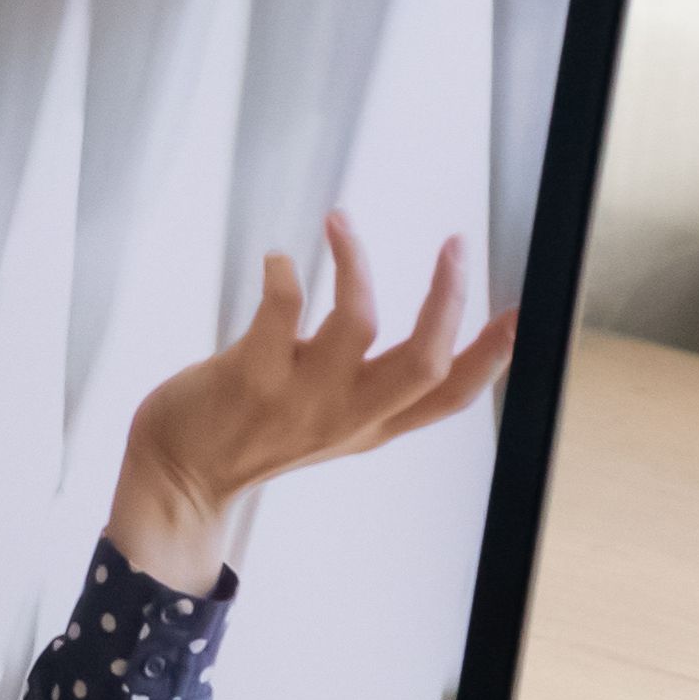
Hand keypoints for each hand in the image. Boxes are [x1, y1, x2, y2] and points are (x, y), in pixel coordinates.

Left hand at [107, 219, 516, 593]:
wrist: (177, 476)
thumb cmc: (252, 434)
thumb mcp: (331, 424)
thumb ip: (374, 388)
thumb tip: (419, 329)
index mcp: (371, 425)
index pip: (451, 397)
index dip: (494, 355)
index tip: (521, 310)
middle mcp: (346, 415)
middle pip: (425, 360)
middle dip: (448, 297)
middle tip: (455, 244)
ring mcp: (300, 398)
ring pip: (359, 324)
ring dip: (357, 263)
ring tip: (342, 223)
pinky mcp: (252, 377)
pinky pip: (283, 310)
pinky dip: (286, 273)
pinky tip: (279, 259)